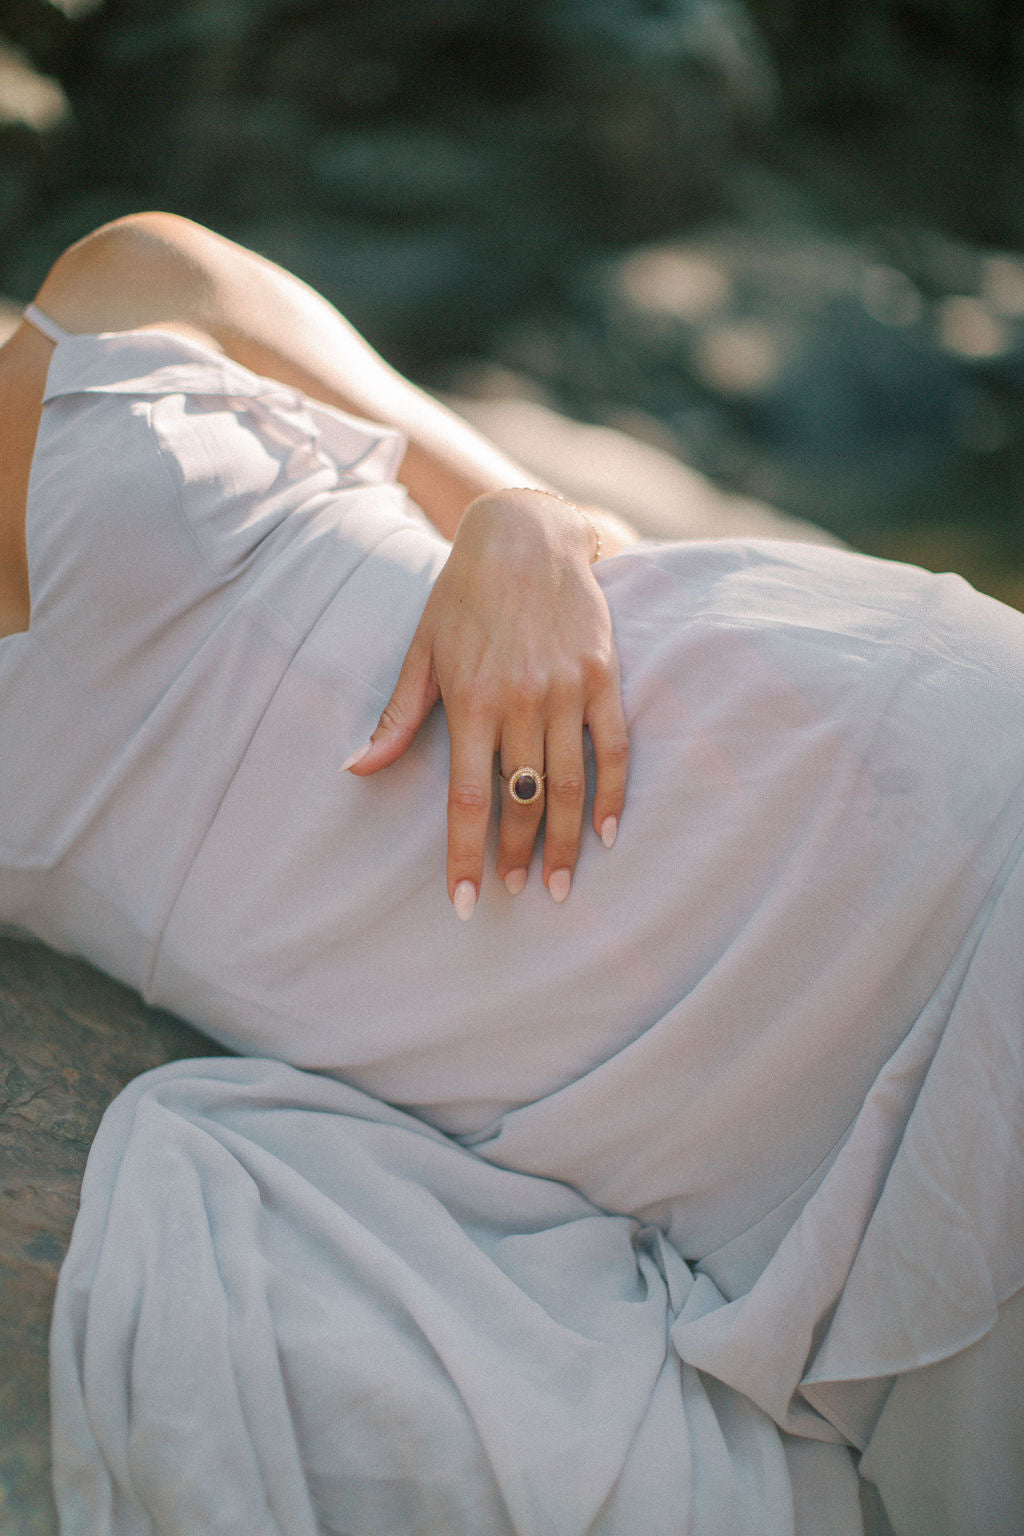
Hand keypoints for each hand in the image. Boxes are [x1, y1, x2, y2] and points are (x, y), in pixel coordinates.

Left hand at [344, 489, 628, 915]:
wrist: (526, 533)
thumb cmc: (464, 594)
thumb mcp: (423, 649)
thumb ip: (398, 715)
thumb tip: (356, 769)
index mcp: (471, 700)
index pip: (468, 797)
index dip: (465, 855)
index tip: (464, 901)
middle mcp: (521, 700)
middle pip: (521, 799)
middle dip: (516, 855)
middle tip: (514, 893)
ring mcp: (567, 689)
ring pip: (568, 783)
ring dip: (566, 842)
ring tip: (562, 885)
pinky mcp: (603, 675)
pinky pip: (613, 747)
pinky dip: (613, 794)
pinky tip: (607, 833)